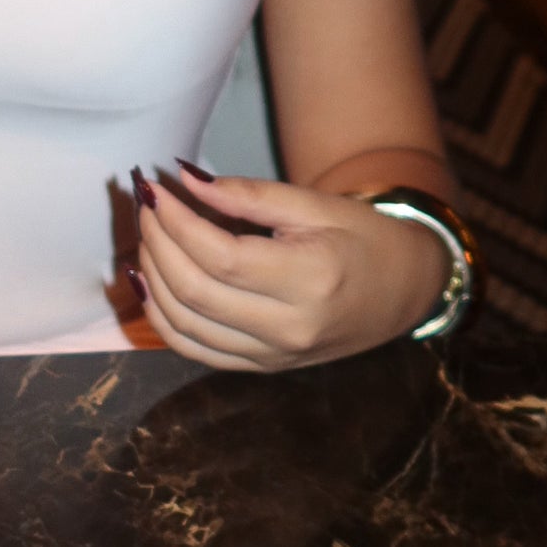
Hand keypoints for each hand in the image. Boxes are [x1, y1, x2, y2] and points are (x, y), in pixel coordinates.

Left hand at [128, 167, 452, 371]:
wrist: (402, 291)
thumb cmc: (362, 238)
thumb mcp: (313, 204)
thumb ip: (248, 194)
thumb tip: (184, 178)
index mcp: (310, 282)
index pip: (220, 256)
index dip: (176, 221)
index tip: (154, 186)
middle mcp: (289, 330)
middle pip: (195, 292)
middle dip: (157, 242)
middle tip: (145, 202)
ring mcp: (273, 357)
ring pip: (186, 326)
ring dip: (153, 276)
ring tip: (146, 232)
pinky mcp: (261, 368)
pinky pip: (195, 351)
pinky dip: (161, 318)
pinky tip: (148, 280)